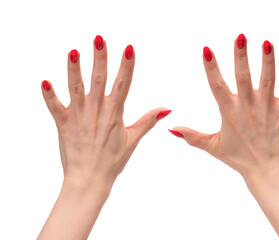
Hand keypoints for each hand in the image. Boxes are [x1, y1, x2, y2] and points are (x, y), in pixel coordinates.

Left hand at [38, 35, 170, 239]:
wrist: (90, 180)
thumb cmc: (113, 161)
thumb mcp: (133, 139)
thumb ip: (148, 120)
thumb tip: (166, 109)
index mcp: (115, 114)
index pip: (123, 85)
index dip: (126, 66)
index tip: (129, 48)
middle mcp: (97, 112)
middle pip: (99, 81)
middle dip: (99, 59)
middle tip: (98, 39)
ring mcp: (79, 118)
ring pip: (76, 90)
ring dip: (74, 71)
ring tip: (73, 52)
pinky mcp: (63, 125)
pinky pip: (54, 108)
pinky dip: (49, 96)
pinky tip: (45, 82)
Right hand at [171, 34, 278, 239]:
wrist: (264, 171)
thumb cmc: (238, 158)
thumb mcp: (212, 146)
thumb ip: (191, 136)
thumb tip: (171, 129)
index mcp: (229, 113)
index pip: (217, 86)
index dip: (211, 68)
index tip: (206, 49)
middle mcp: (247, 108)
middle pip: (243, 78)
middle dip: (241, 56)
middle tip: (240, 36)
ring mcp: (266, 110)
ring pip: (267, 82)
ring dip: (268, 62)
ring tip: (267, 43)